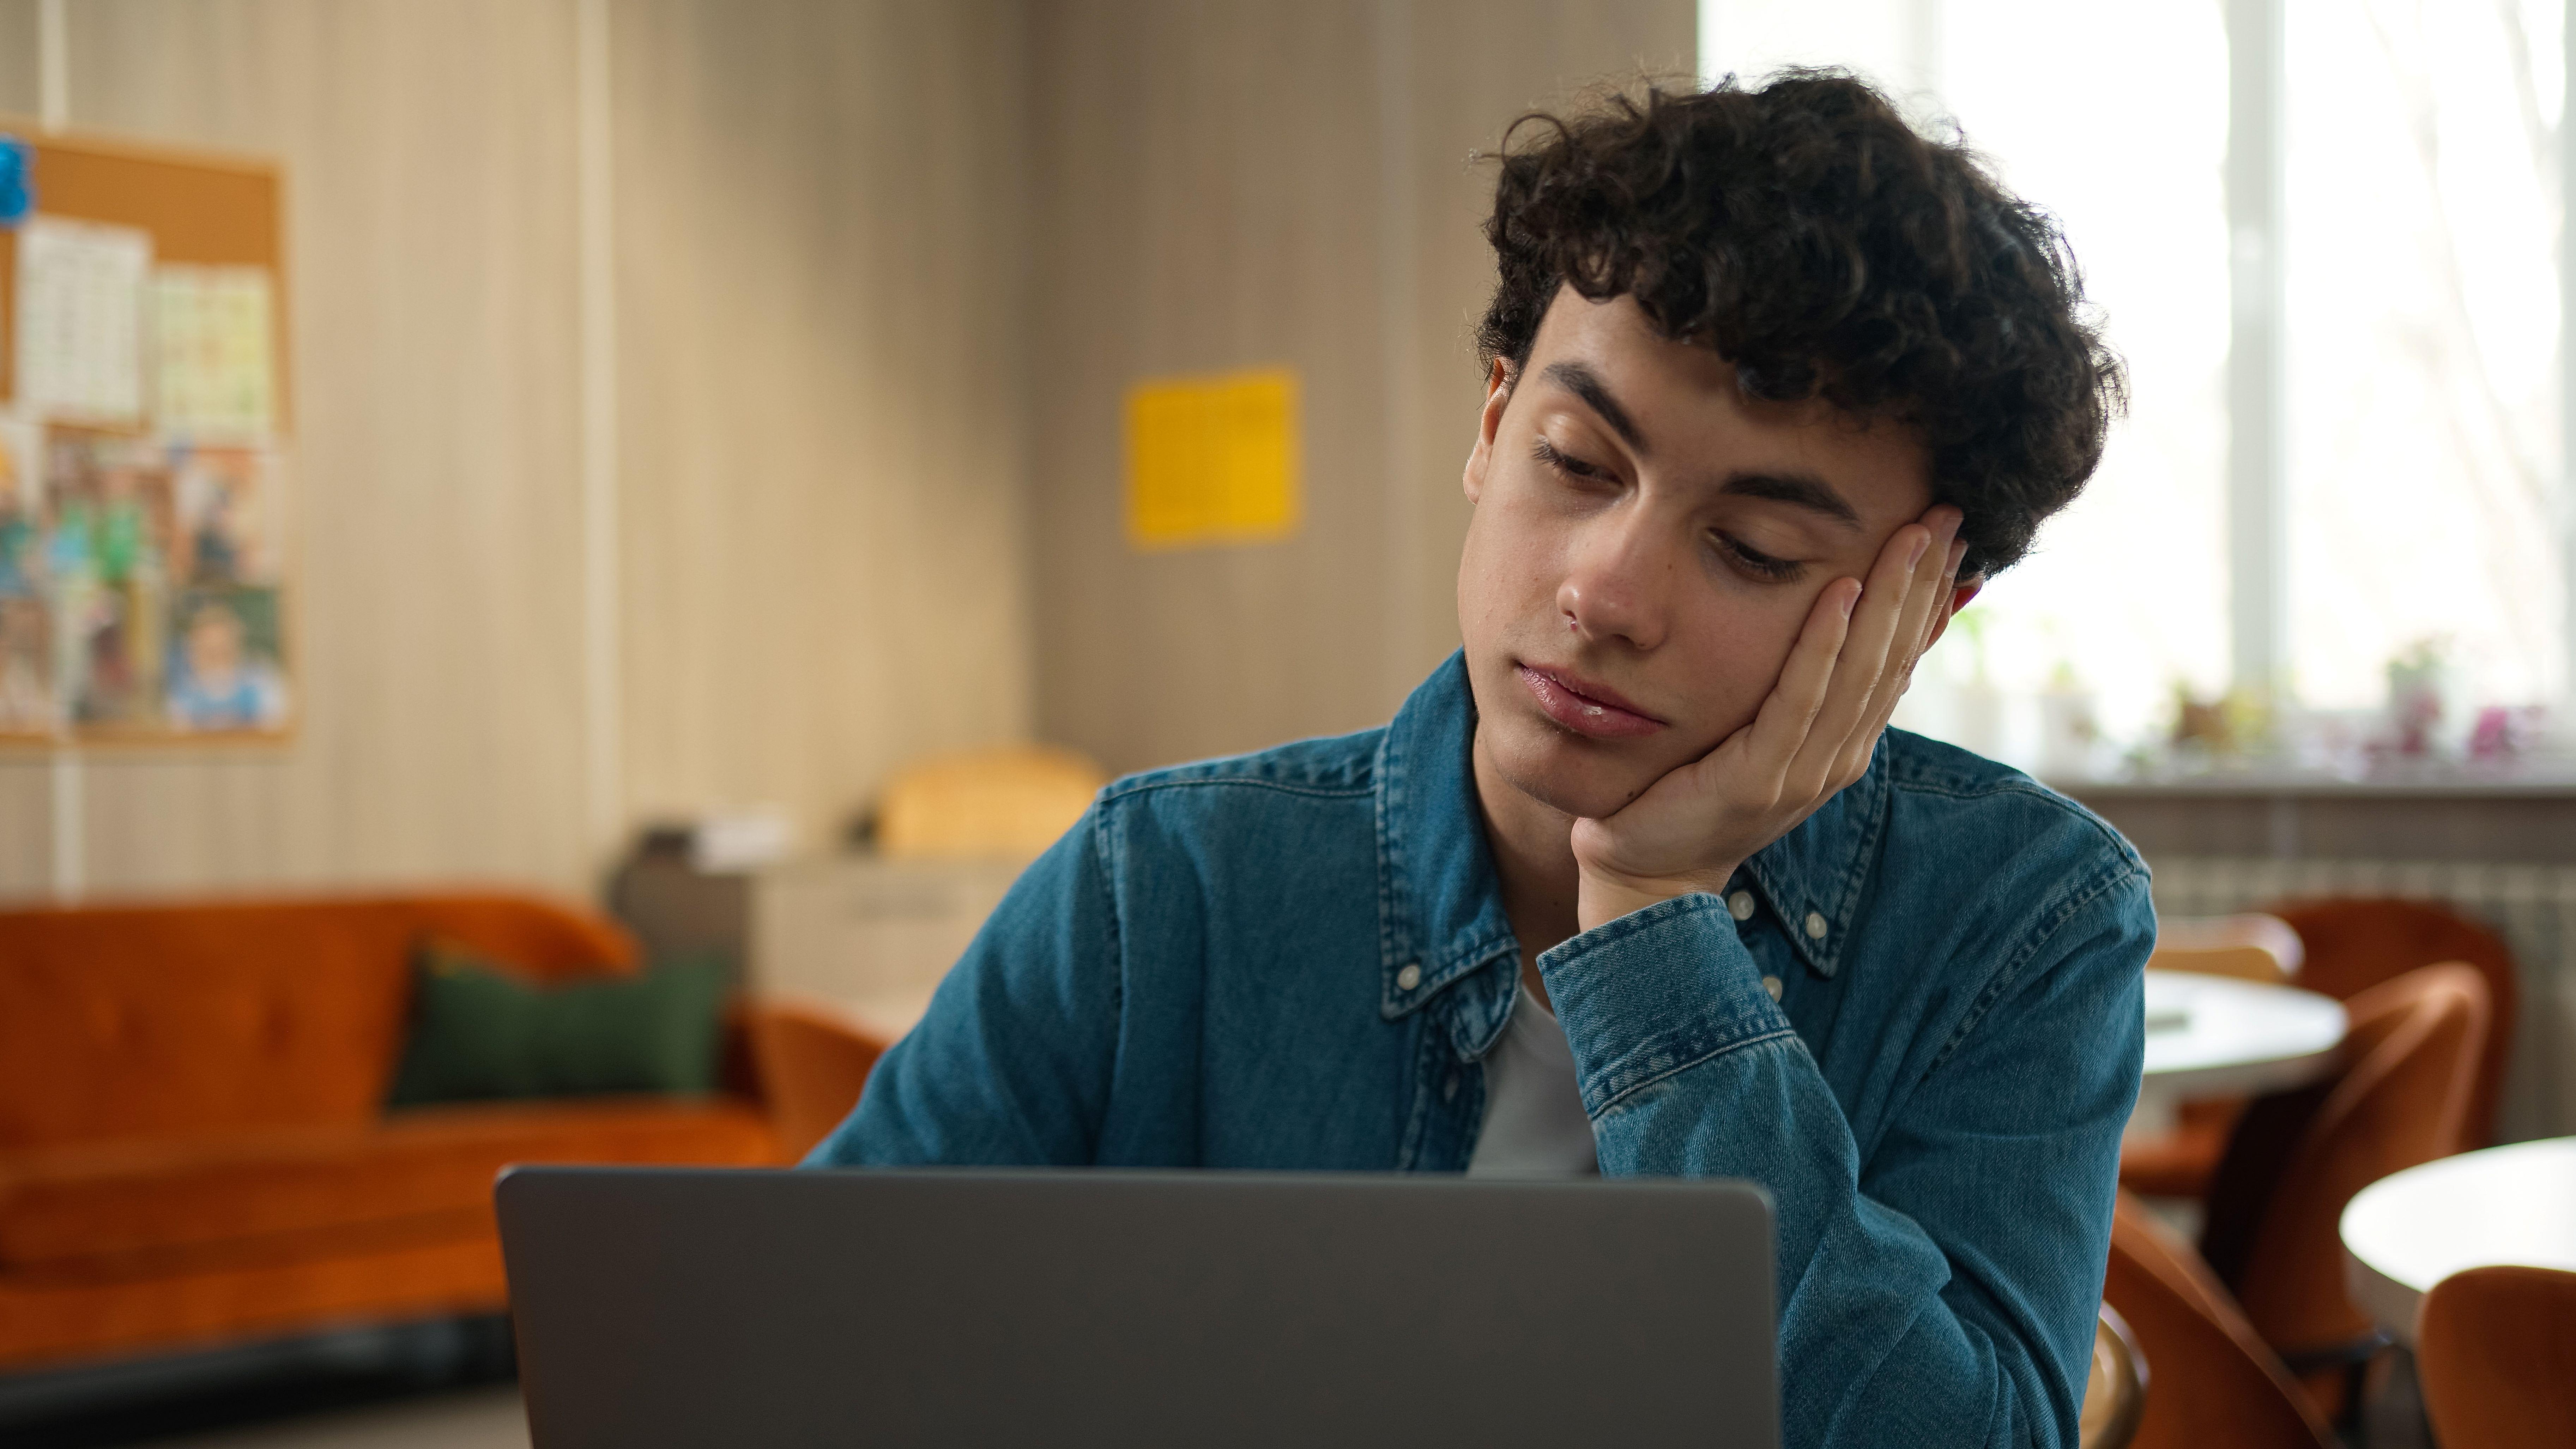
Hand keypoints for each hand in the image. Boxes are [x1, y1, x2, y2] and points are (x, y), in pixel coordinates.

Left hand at [1569, 505, 1967, 931]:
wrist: (1647, 869)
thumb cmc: (1696, 792)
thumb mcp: (1765, 732)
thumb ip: (1805, 687)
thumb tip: (1840, 622)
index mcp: (1844, 745)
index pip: (1899, 658)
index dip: (1929, 595)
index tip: (1952, 532)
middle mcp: (1838, 757)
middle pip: (1893, 655)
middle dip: (1923, 582)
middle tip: (1950, 512)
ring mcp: (1805, 771)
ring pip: (1861, 670)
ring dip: (1889, 598)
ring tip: (1910, 534)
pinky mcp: (1761, 777)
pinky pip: (1798, 698)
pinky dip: (1822, 643)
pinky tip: (1840, 591)